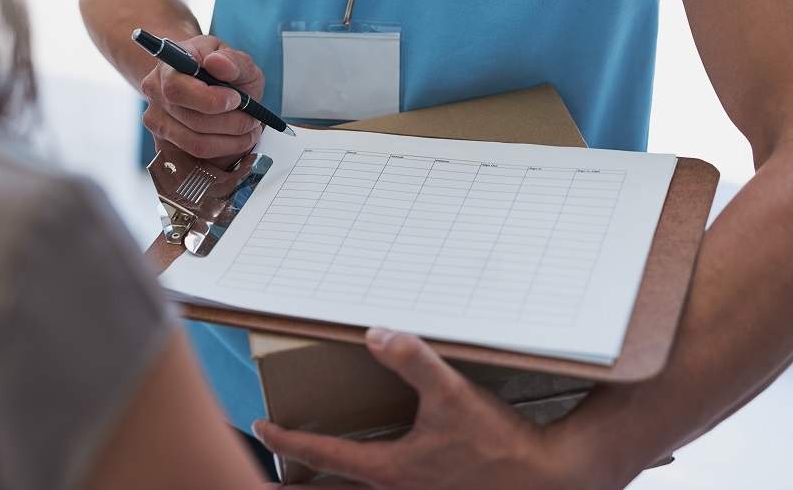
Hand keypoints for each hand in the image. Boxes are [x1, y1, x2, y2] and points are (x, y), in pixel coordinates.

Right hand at [140, 35, 264, 168]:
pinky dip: (223, 150)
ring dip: (230, 141)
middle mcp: (155, 92)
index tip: (237, 99)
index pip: (177, 88)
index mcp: (169, 65)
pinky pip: (195, 154)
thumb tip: (218, 63)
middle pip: (190, 119)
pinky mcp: (164, 142)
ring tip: (249, 130)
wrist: (208, 84)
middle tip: (252, 119)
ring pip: (195, 143)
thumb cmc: (222, 70)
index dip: (209, 99)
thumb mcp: (236, 58)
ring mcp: (156, 120)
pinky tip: (236, 139)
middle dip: (230, 123)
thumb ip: (232, 60)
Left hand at [253, 329, 589, 489]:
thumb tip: (375, 334)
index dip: (287, 441)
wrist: (545, 477)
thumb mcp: (451, 394)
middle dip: (298, 486)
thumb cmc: (497, 443)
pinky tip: (375, 473)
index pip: (323, 456)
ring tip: (308, 479)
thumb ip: (413, 360)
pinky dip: (365, 487)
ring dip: (331, 487)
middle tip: (271, 479)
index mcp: (389, 469)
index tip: (262, 426)